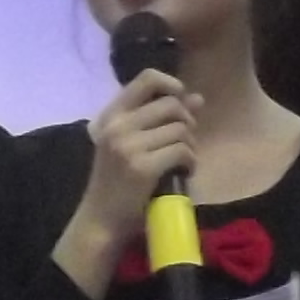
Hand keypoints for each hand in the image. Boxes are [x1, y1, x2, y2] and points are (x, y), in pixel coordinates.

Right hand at [60, 70, 201, 285]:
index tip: (180, 104)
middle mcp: (117, 126)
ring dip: (190, 146)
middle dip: (187, 122)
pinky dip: (190, 162)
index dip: (172, 85)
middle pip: (171, 104)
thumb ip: (160, 119)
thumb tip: (197, 98)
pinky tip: (183, 173)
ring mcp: (128, 146)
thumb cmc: (118, 182)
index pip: (147, 78)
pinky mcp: (142, 166)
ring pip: (180, 129)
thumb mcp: (132, 144)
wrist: (101, 220)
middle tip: (184, 143)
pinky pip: (182, 151)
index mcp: (111, 115)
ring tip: (183, 162)